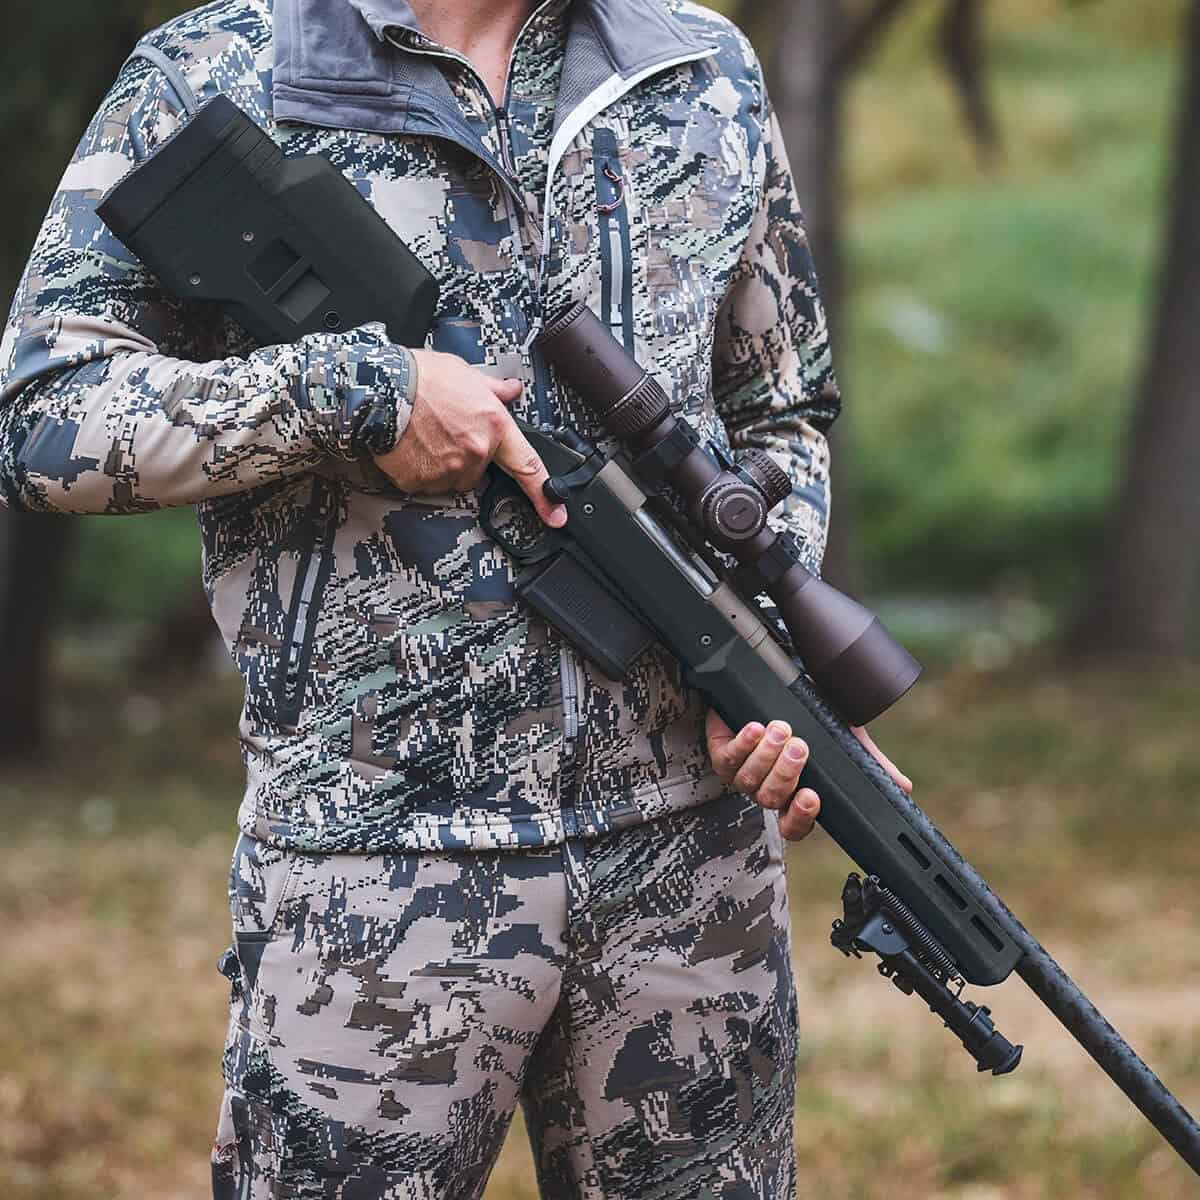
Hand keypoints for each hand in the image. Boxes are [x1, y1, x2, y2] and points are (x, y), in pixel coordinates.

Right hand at [373, 349, 566, 526]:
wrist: (380, 390)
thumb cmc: (420, 378)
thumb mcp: (465, 373)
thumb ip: (492, 389)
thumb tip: (511, 389)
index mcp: (494, 425)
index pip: (527, 465)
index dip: (545, 495)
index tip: (556, 515)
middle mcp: (475, 451)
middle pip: (479, 471)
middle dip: (465, 457)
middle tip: (445, 432)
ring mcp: (448, 470)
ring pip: (451, 479)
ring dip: (442, 465)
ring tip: (425, 436)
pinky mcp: (421, 480)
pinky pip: (425, 483)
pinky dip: (418, 470)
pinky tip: (411, 447)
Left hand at [706, 710, 913, 841]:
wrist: (778, 681)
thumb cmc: (811, 714)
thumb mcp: (844, 736)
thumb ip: (869, 763)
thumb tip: (903, 787)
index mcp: (795, 793)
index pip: (795, 826)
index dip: (801, 817)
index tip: (812, 797)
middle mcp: (768, 787)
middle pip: (771, 799)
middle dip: (786, 773)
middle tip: (800, 745)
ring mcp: (742, 772)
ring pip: (749, 780)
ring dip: (766, 755)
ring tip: (780, 728)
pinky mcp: (722, 752)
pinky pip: (727, 759)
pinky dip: (742, 744)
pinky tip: (756, 728)